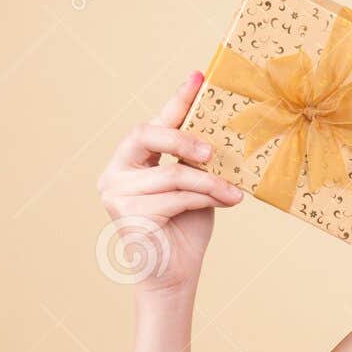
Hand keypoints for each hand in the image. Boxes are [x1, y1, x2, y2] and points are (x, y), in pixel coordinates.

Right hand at [95, 71, 242, 295]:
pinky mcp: (127, 214)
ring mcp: (116, 192)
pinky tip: (226, 203)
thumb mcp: (195, 186)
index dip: (178, 99)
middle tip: (213, 151)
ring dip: (211, 183)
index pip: (155, 120)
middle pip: (147, 134)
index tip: (199, 76)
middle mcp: (116, 171)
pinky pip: (176, 196)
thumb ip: (196, 161)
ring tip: (235, 193)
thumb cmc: (184, 229)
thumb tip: (222, 133)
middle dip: (184, 137)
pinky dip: (206, 199)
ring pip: (174, 173)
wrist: (175, 276)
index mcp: (131, 159)